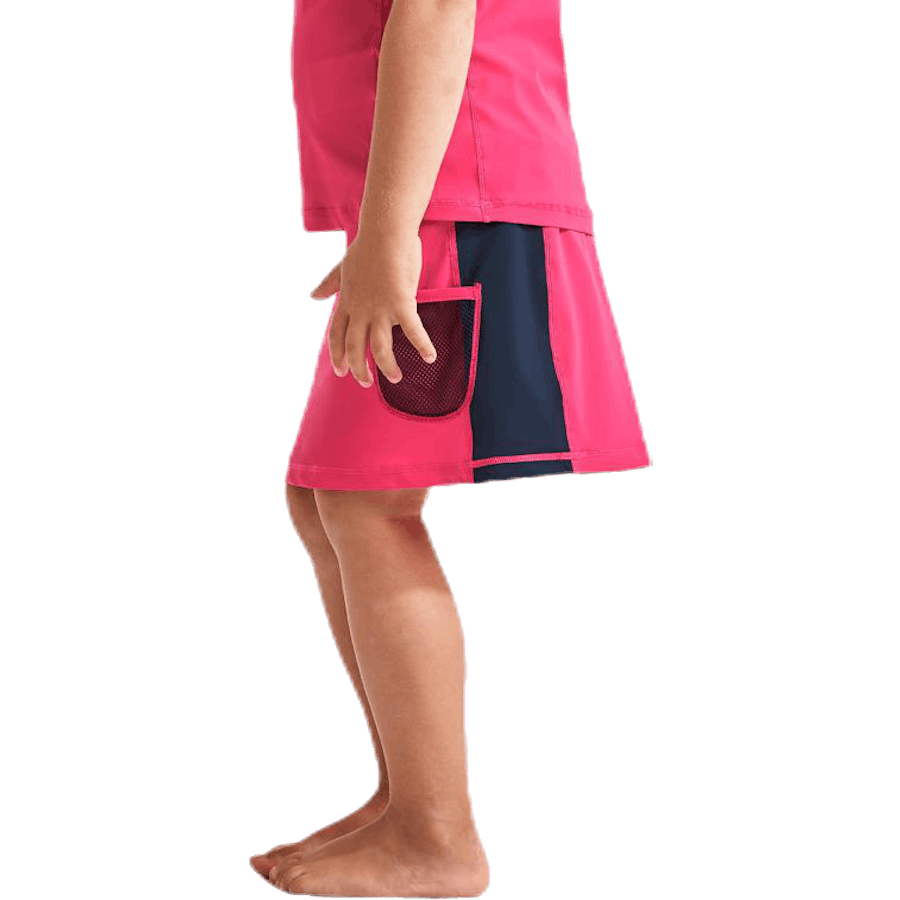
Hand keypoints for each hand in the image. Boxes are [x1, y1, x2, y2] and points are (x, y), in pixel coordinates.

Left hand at [309, 228, 437, 387]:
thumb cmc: (366, 247)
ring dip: (387, 366)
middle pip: (355, 347)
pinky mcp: (402, 303)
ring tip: (394, 378)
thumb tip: (312, 296)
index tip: (340, 371)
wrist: (385, 232)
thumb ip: (328, 284)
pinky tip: (430, 358)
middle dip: (359, 369)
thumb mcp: (342, 268)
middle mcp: (361, 310)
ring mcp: (380, 308)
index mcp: (347, 302)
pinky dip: (422, 346)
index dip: (337, 355)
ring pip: (380, 347)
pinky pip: (413, 331)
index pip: (336, 335)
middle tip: (365, 384)